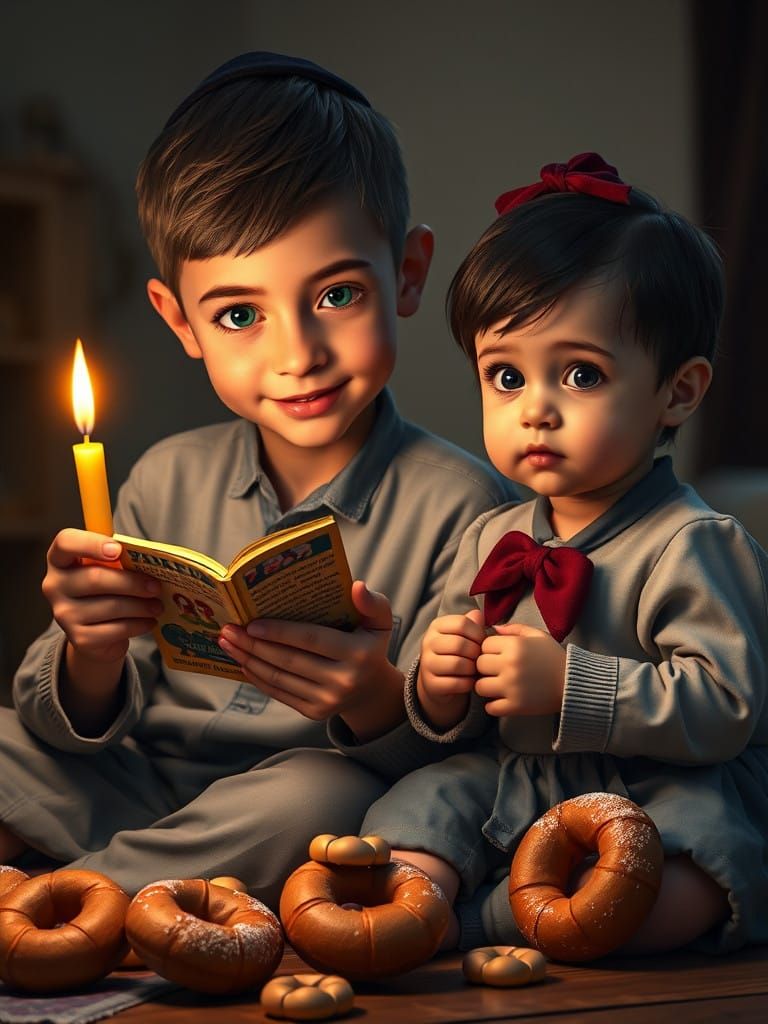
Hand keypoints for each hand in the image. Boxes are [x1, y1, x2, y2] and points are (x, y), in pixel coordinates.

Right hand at [43, 528, 162, 665]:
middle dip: (132, 582)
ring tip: (157, 605)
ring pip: (111, 606)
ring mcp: (64, 614)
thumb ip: (118, 558)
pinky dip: (138, 624)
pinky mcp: (79, 638)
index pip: (66, 543)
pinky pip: (116, 629)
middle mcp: (55, 586)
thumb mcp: (107, 568)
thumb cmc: (104, 590)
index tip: (118, 549)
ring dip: (141, 606)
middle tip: (156, 587)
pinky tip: (149, 621)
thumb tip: (151, 558)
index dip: (91, 544)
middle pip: (95, 578)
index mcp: (60, 559)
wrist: (95, 633)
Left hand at [218, 581, 403, 735]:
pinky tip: (243, 662)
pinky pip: (279, 693)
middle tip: (228, 629)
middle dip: (254, 644)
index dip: (280, 632)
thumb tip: (356, 586)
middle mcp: (343, 680)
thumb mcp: (380, 622)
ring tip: (228, 643)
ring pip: (279, 678)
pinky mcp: (314, 712)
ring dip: (248, 660)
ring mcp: (327, 700)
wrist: (372, 691)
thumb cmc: (369, 646)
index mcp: (358, 653)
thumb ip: (373, 602)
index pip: (312, 639)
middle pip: (289, 660)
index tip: (251, 622)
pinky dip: (258, 677)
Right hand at [417, 608, 485, 729]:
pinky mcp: (430, 684)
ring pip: (457, 664)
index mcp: (437, 626)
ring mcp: (427, 664)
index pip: (462, 623)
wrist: (438, 681)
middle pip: (459, 644)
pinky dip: (467, 683)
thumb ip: (472, 624)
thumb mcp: (463, 635)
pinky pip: (456, 683)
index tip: (481, 641)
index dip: (478, 633)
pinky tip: (469, 681)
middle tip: (479, 658)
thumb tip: (479, 615)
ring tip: (474, 669)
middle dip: (475, 653)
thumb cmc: (456, 654)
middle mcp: (428, 642)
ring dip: (472, 669)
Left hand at [475, 623, 565, 716]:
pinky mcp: (516, 706)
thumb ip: (513, 628)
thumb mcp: (536, 635)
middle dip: (485, 667)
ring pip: (480, 687)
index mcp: (515, 645)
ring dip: (486, 687)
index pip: (483, 645)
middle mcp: (510, 665)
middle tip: (496, 671)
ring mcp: (512, 687)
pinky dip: (494, 705)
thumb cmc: (553, 657)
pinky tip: (503, 699)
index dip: (489, 649)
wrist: (573, 683)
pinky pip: (490, 707)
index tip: (497, 655)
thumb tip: (492, 628)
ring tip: (498, 685)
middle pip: (478, 665)